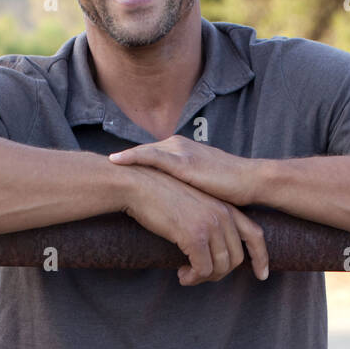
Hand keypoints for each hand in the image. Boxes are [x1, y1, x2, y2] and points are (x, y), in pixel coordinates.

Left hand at [109, 135, 259, 207]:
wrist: (249, 182)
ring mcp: (180, 151)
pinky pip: (152, 157)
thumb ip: (184, 188)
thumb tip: (171, 202)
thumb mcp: (200, 187)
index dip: (131, 165)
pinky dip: (132, 158)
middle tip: (99, 168)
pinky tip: (115, 161)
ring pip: (143, 153)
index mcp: (181, 152)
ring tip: (103, 165)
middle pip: (142, 154)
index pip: (150, 158)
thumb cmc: (229, 189)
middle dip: (123, 161)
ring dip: (124, 160)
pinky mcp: (183, 161)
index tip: (111, 171)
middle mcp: (178, 146)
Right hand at [117, 162, 268, 285]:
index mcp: (224, 206)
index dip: (260, 258)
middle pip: (236, 258)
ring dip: (204, 278)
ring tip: (187, 276)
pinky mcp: (194, 235)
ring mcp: (210, 225)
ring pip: (220, 267)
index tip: (261, 275)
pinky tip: (182, 274)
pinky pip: (203, 269)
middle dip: (219, 273)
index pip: (255, 234)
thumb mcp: (192, 204)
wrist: (138, 184)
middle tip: (199, 275)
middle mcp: (222, 215)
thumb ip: (207, 219)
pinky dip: (193, 277)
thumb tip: (210, 247)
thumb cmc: (158, 195)